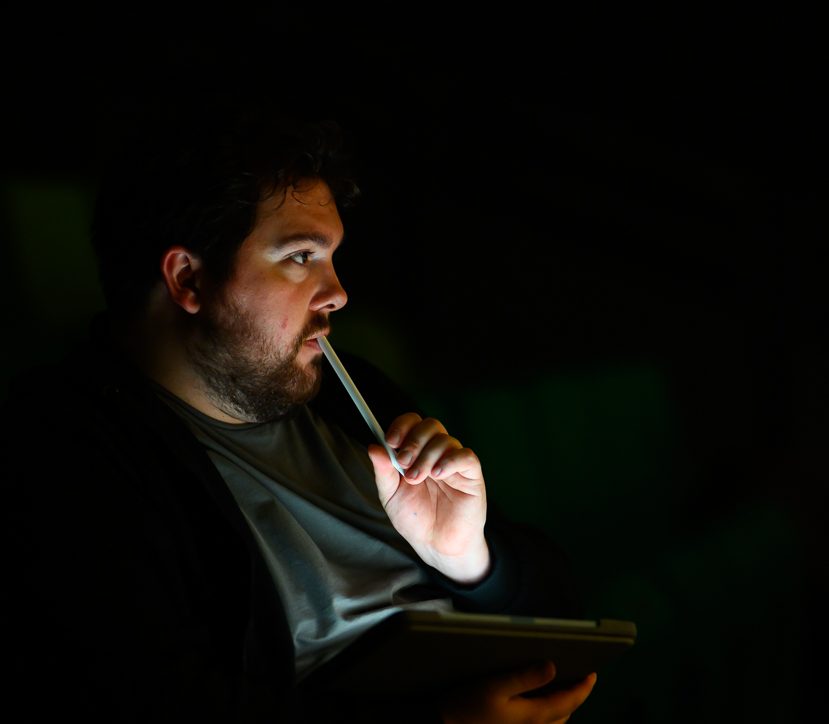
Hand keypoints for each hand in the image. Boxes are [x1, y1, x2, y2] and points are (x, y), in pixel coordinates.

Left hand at [367, 413, 488, 582]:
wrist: (436, 545)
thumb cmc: (415, 519)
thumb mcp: (391, 496)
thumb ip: (383, 472)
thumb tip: (373, 447)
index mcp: (416, 453)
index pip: (412, 424)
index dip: (402, 426)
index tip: (391, 441)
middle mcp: (436, 453)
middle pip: (430, 425)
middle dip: (414, 441)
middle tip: (403, 462)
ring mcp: (454, 463)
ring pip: (445, 440)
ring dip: (426, 457)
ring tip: (417, 478)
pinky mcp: (471, 475)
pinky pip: (466, 456)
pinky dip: (450, 461)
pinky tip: (438, 475)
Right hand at [439, 661, 596, 723]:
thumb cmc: (468, 706)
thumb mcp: (495, 686)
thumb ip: (525, 677)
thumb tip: (552, 667)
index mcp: (534, 716)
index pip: (569, 702)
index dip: (584, 688)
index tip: (594, 673)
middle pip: (565, 714)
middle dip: (575, 697)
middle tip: (579, 677)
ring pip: (555, 723)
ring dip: (563, 707)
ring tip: (562, 689)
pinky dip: (549, 715)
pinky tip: (539, 704)